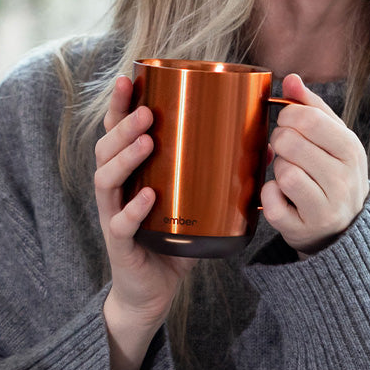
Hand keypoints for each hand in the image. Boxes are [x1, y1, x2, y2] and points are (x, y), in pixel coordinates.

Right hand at [94, 76, 196, 369]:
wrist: (153, 290)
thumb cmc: (172, 236)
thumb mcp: (192, 198)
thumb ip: (218, 172)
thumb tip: (264, 146)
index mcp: (130, 171)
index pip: (117, 131)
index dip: (119, 105)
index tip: (128, 79)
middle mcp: (115, 188)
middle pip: (106, 148)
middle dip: (124, 125)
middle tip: (147, 112)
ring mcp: (113, 215)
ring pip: (106, 179)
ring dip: (125, 157)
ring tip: (147, 141)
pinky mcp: (121, 245)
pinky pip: (120, 224)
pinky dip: (133, 210)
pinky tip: (148, 196)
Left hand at [261, 73, 368, 257]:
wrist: (344, 227)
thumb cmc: (333, 172)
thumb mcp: (333, 137)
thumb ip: (311, 106)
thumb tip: (291, 79)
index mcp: (351, 149)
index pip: (309, 119)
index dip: (288, 116)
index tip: (287, 123)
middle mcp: (343, 180)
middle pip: (290, 143)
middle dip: (280, 141)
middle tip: (287, 149)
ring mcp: (325, 208)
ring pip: (284, 173)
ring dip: (277, 170)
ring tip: (289, 173)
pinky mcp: (303, 229)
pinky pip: (272, 202)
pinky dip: (269, 195)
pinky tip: (280, 195)